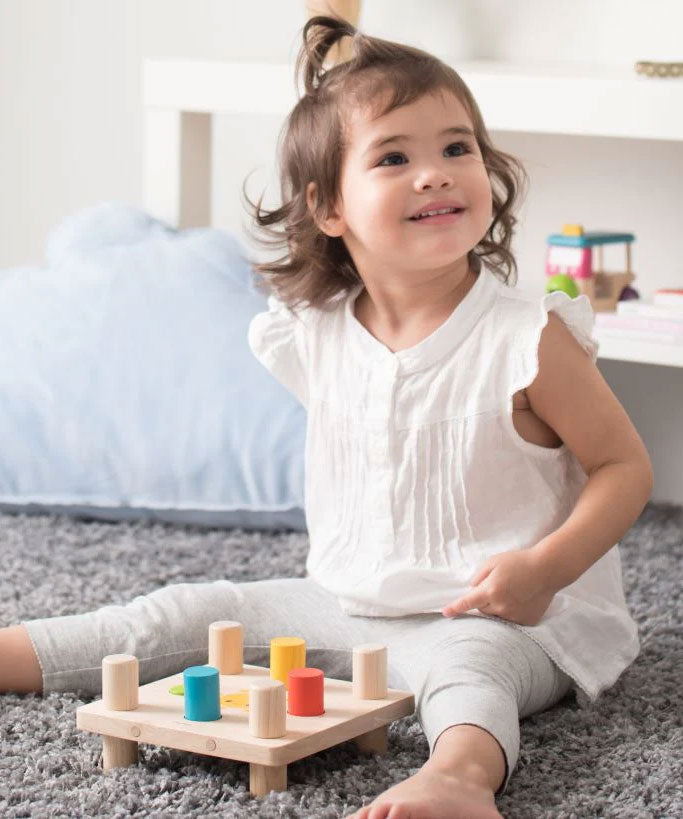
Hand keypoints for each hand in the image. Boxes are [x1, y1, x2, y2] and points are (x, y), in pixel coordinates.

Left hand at [442, 547, 556, 626]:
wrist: (547, 569)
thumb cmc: (519, 562)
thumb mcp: (493, 561)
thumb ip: (478, 576)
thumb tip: (473, 589)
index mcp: (490, 590)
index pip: (467, 603)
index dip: (454, 608)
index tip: (445, 613)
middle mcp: (501, 606)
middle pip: (482, 610)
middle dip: (483, 600)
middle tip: (497, 586)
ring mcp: (514, 616)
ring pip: (496, 616)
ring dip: (497, 607)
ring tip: (512, 591)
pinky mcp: (526, 621)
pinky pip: (511, 619)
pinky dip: (511, 611)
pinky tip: (521, 599)